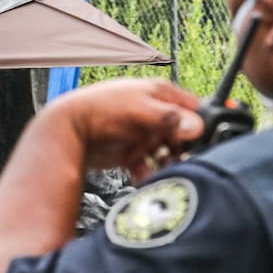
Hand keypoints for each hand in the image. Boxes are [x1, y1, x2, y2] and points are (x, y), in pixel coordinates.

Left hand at [42, 78, 203, 181]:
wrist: (68, 129)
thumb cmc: (100, 109)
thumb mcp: (140, 110)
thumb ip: (169, 118)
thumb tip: (196, 126)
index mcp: (158, 94)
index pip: (192, 108)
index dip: (200, 124)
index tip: (204, 141)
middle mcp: (152, 113)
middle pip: (181, 134)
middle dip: (184, 149)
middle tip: (184, 161)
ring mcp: (141, 133)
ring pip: (165, 152)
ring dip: (168, 164)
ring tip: (166, 172)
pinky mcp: (129, 151)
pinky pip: (146, 165)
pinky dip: (147, 173)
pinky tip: (145, 178)